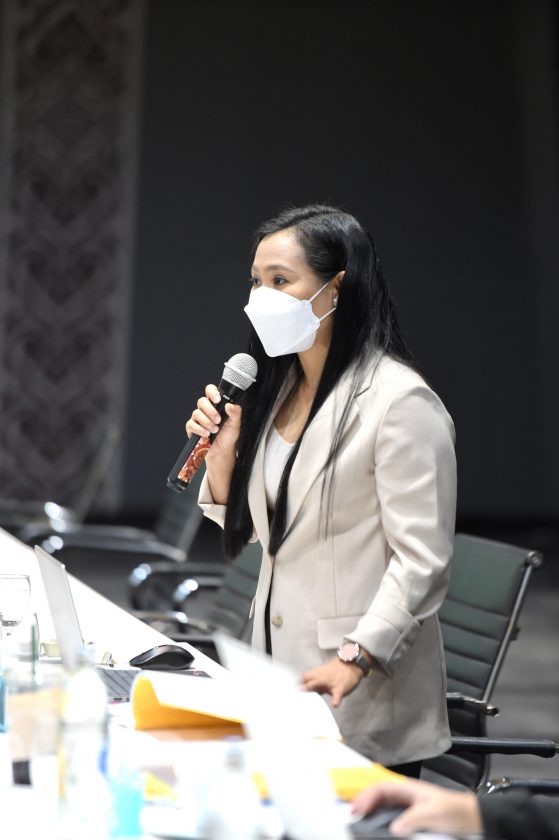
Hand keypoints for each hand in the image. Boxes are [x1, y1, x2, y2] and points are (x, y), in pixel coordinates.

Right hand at [186, 384, 241, 503]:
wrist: (222, 452)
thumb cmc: (228, 437)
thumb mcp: (236, 424)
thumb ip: (235, 412)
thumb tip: (229, 405)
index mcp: (216, 405)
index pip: (210, 391)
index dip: (212, 392)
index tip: (217, 400)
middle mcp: (206, 410)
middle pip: (201, 401)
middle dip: (210, 411)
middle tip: (218, 420)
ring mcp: (198, 418)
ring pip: (197, 413)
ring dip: (207, 422)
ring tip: (215, 430)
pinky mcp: (192, 428)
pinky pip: (191, 424)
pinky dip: (199, 429)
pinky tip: (206, 434)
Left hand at [300, 657, 362, 707]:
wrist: (352, 663)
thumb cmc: (337, 670)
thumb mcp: (325, 674)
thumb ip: (315, 683)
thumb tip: (306, 691)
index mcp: (318, 673)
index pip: (304, 677)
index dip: (297, 683)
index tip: (291, 691)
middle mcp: (322, 677)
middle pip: (310, 679)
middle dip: (302, 686)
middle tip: (296, 694)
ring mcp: (331, 682)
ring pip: (321, 683)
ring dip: (314, 687)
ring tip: (309, 696)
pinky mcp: (340, 687)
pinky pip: (338, 694)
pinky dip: (336, 699)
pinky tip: (335, 704)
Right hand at [351, 779, 482, 835]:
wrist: (471, 817)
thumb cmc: (454, 810)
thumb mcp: (431, 815)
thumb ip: (411, 819)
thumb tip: (393, 828)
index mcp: (407, 788)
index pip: (380, 789)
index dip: (365, 798)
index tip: (356, 810)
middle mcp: (405, 795)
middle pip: (378, 795)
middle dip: (363, 802)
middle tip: (351, 815)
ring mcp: (408, 805)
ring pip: (382, 804)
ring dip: (369, 810)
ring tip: (358, 819)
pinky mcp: (412, 816)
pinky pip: (390, 815)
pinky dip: (379, 818)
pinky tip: (375, 825)